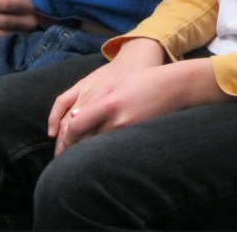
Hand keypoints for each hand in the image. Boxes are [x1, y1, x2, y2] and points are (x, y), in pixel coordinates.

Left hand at [47, 39, 226, 155]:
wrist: (174, 87)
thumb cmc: (144, 80)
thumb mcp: (116, 83)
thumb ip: (96, 99)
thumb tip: (76, 117)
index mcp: (109, 103)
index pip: (78, 125)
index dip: (67, 135)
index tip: (62, 138)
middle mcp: (118, 120)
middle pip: (87, 141)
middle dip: (74, 148)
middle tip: (64, 155)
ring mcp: (130, 131)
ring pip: (101, 147)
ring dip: (89, 151)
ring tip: (78, 156)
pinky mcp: (138, 136)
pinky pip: (116, 147)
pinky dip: (106, 150)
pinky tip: (100, 153)